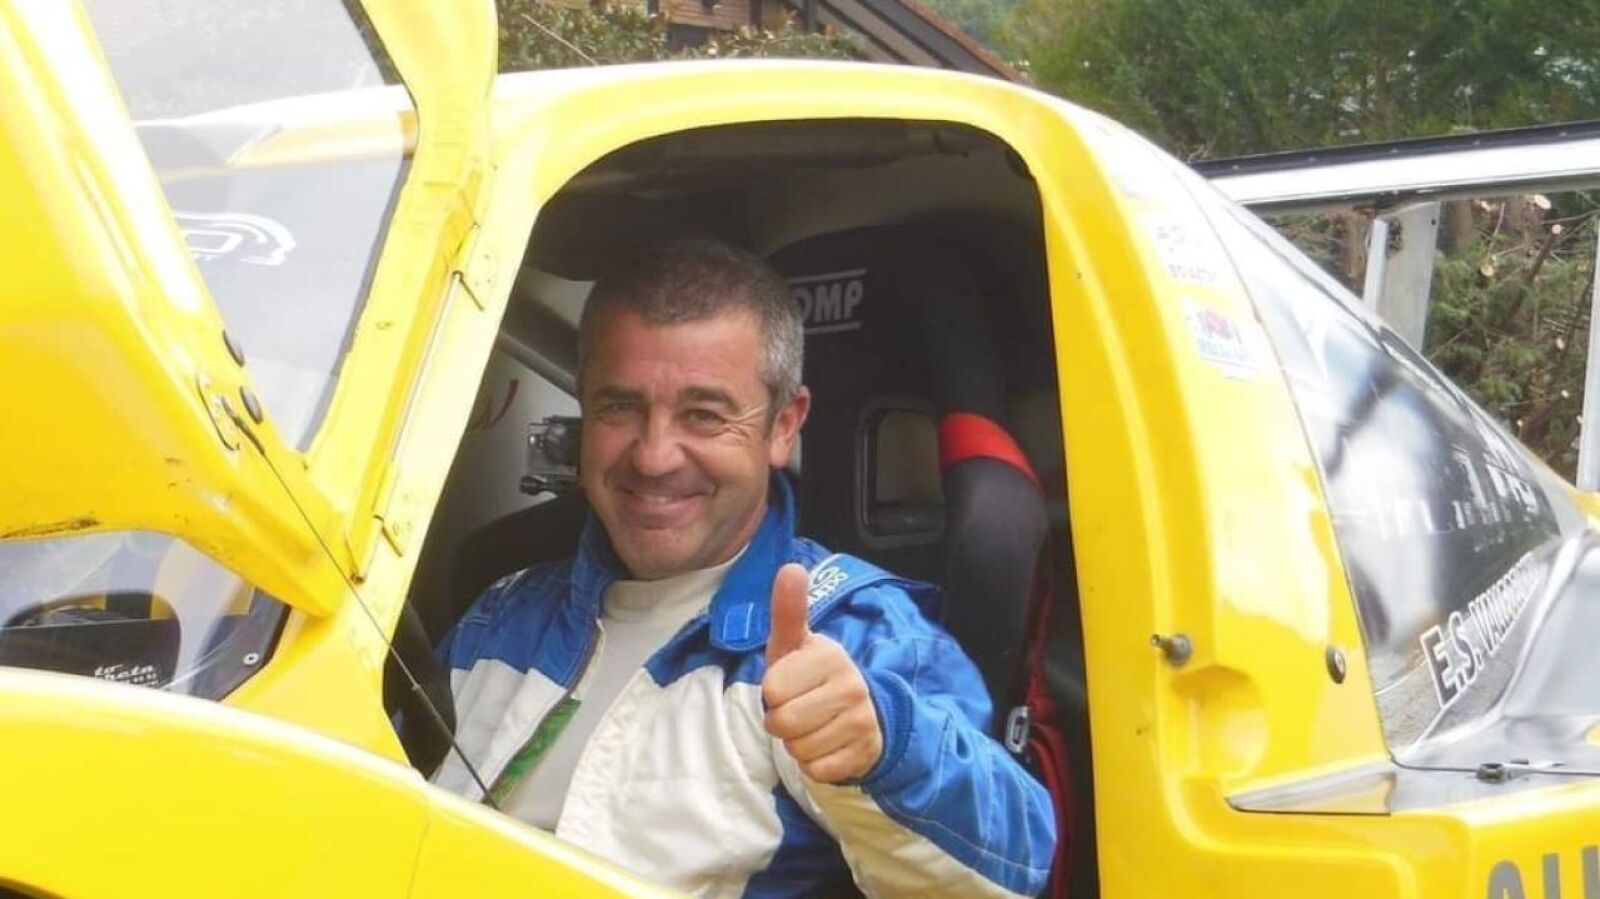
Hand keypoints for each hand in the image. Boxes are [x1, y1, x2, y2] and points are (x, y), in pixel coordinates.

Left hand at [762, 563, 883, 782]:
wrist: (861, 712)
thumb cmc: (811, 676)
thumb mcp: (795, 645)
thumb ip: (788, 610)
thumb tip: (790, 568)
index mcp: (830, 656)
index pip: (772, 689)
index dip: (771, 692)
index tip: (787, 685)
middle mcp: (851, 686)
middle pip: (782, 723)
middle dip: (780, 722)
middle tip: (797, 709)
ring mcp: (861, 722)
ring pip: (798, 749)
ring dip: (796, 744)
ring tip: (812, 725)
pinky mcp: (863, 754)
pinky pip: (816, 770)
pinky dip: (813, 764)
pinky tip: (827, 745)